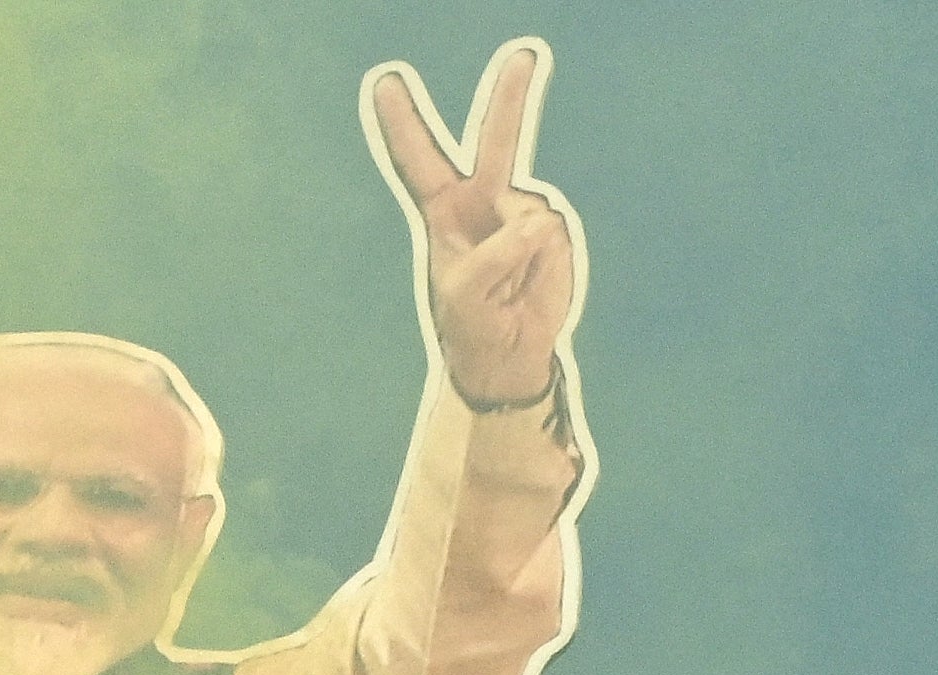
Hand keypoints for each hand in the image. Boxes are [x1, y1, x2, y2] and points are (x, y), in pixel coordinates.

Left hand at [366, 41, 583, 411]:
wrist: (509, 356)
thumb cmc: (472, 322)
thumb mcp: (465, 294)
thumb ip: (495, 256)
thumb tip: (538, 223)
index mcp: (444, 209)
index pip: (418, 159)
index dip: (403, 121)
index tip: (385, 81)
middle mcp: (484, 200)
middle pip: (496, 140)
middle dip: (511, 95)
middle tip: (528, 55)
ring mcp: (521, 213)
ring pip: (525, 212)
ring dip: (517, 255)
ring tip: (508, 287)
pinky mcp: (552, 233)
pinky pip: (549, 236)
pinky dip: (541, 265)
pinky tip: (528, 284)